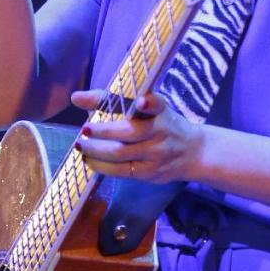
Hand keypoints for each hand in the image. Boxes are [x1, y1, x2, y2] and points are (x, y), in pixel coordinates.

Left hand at [72, 89, 203, 183]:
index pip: (156, 104)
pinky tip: (90, 160)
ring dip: (96, 151)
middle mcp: (160, 131)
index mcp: (161, 111)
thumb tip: (76, 98)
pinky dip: (102, 166)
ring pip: (122, 154)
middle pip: (131, 132)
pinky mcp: (150, 173)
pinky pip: (122, 171)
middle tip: (84, 130)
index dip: (149, 103)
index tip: (142, 101)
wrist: (193, 152)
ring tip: (80, 146)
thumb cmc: (162, 124)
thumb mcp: (147, 107)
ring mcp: (156, 154)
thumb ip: (112, 100)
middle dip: (104, 131)